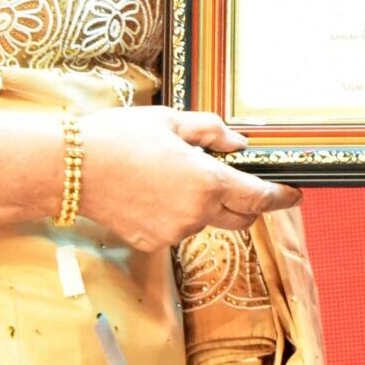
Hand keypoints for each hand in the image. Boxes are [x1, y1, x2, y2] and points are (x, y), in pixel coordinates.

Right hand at [76, 107, 296, 253]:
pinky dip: (176, 214)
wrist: (70, 169)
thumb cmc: (119, 138)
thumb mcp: (171, 121)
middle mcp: (195, 214)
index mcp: (208, 182)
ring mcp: (172, 233)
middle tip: (238, 182)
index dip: (282, 198)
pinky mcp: (150, 243)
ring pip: (205, 223)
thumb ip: (211, 132)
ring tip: (174, 176)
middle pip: (240, 219)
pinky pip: (177, 230)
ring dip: (205, 206)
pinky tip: (152, 192)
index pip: (259, 199)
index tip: (294, 195)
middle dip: (247, 204)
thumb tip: (239, 144)